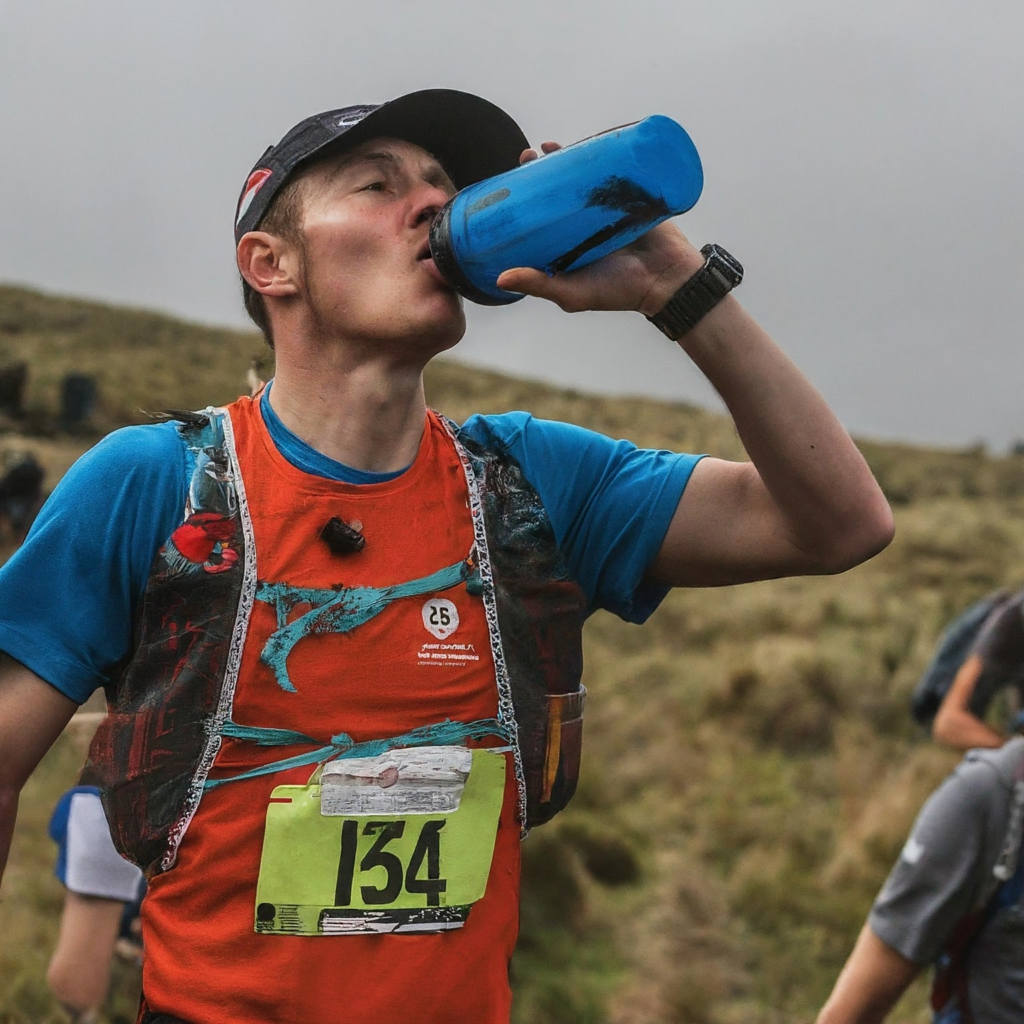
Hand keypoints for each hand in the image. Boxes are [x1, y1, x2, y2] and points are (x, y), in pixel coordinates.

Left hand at [495, 142, 705, 315]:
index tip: (507, 185)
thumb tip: (500, 278)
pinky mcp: (627, 197)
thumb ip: (539, 284)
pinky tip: (586, 144)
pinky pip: (609, 172)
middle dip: (539, 174)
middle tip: (526, 157)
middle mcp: (581, 227)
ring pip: (580, 180)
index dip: (523, 203)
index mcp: (565, 248)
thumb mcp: (573, 292)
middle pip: (556, 194)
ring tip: (546, 146)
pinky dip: (598, 157)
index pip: (538, 221)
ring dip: (563, 161)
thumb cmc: (619, 291)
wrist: (669, 278)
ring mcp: (604, 210)